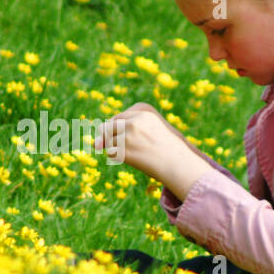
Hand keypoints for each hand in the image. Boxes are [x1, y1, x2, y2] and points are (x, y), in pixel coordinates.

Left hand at [93, 103, 210, 197]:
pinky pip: (110, 152)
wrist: (179, 164)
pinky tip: (133, 159)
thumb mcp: (149, 131)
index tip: (132, 138)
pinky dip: (117, 158)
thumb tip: (94, 144)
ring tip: (136, 154)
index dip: (121, 130)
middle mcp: (134, 118)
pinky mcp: (123, 147)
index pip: (119, 117)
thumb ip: (123, 131)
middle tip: (131, 148)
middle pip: (108, 126)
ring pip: (108, 140)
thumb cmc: (166, 149)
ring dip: (117, 149)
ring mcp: (128, 133)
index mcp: (143, 110)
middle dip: (113, 138)